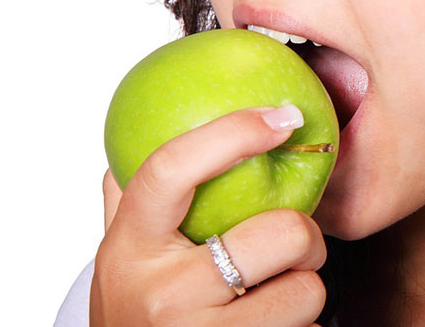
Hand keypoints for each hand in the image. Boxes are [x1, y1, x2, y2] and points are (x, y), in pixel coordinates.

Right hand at [91, 107, 327, 326]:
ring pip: (306, 291)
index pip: (171, 169)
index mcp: (130, 247)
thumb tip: (138, 136)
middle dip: (306, 237)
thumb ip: (128, 201)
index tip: (282, 117)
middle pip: (281, 233)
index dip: (233, 132)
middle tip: (295, 246)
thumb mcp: (118, 260)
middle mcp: (163, 294)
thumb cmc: (133, 316)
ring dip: (305, 292)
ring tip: (277, 297)